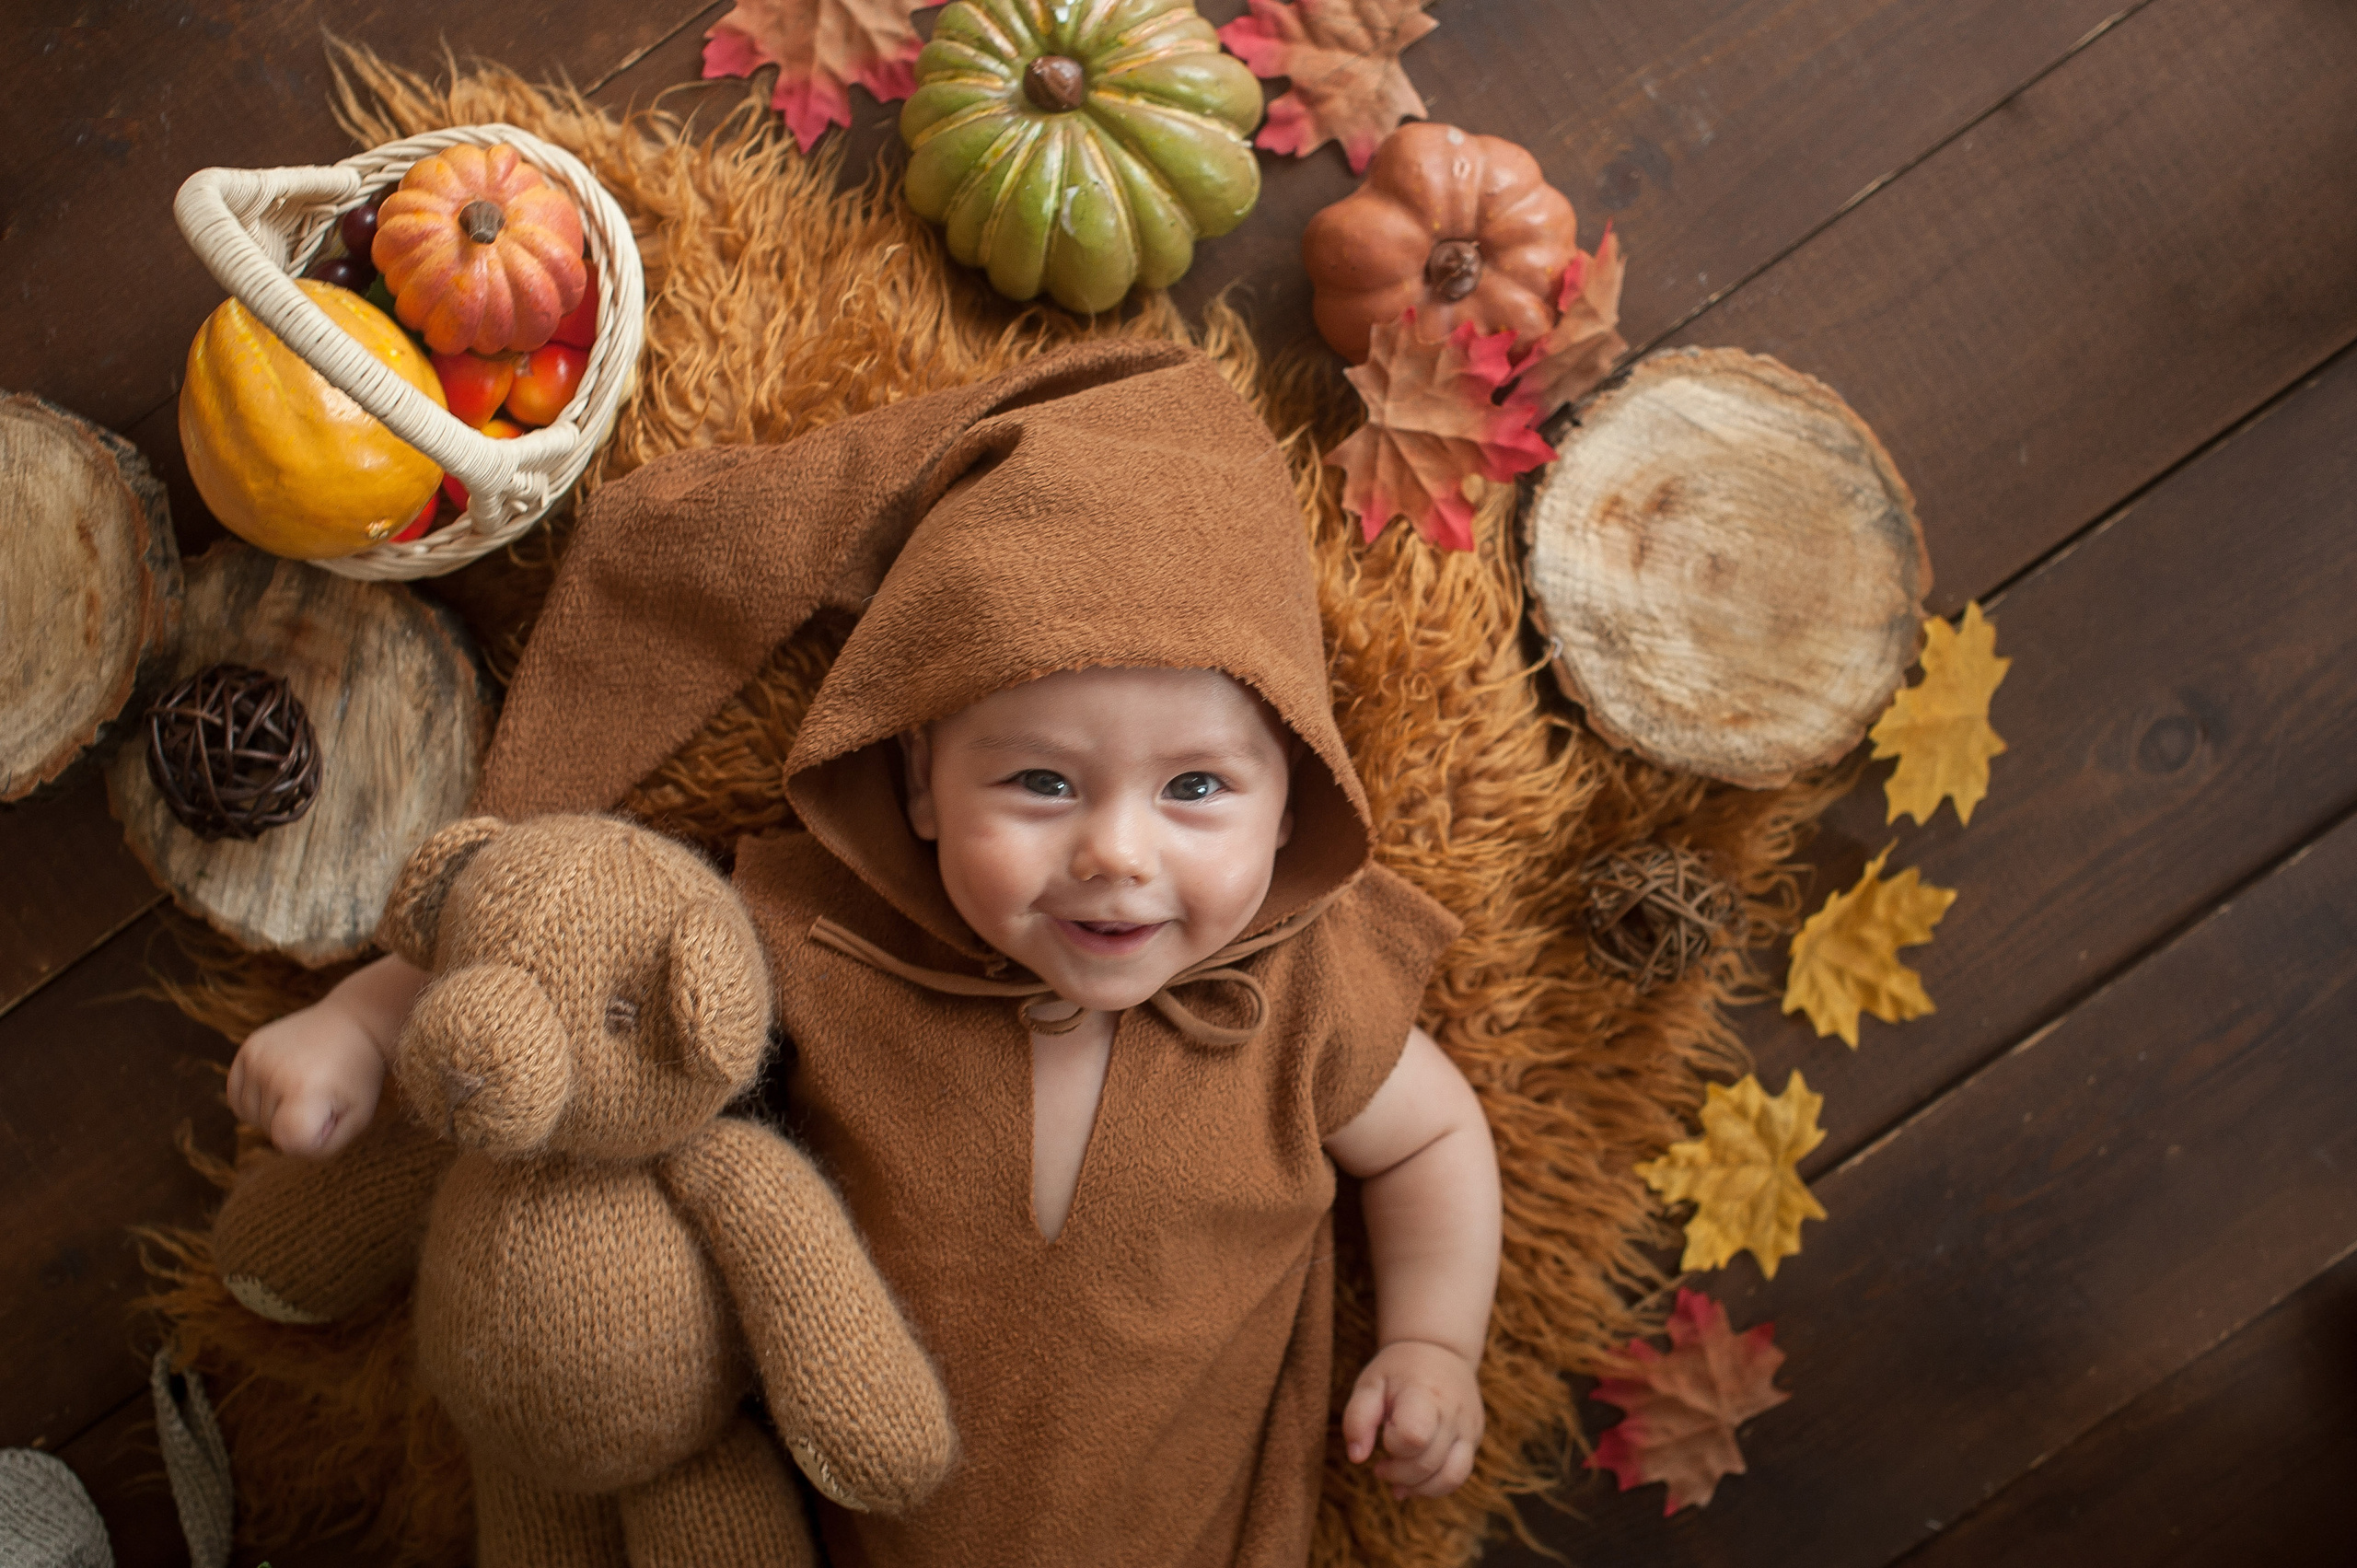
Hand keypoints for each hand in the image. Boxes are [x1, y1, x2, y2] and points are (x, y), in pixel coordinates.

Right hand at [225, 1000, 386, 1156]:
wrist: (354, 1022)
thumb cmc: (357, 1076)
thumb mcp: (358, 1117)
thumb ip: (324, 1147)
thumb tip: (285, 1145)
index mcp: (305, 1090)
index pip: (289, 1143)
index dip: (313, 1138)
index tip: (333, 1115)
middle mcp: (275, 1073)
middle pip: (270, 1130)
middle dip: (297, 1123)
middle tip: (324, 1092)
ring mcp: (258, 1058)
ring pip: (251, 1116)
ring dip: (275, 1112)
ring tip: (305, 1084)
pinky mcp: (248, 1048)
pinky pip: (237, 1096)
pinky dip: (255, 1100)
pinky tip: (281, 1083)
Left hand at [1342, 1339, 1483, 1499]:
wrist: (1440, 1350)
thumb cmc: (1399, 1371)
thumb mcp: (1370, 1383)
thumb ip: (1357, 1418)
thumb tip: (1357, 1458)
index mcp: (1424, 1393)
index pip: (1414, 1436)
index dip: (1393, 1444)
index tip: (1385, 1432)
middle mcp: (1453, 1413)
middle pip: (1428, 1463)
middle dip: (1398, 1474)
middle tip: (1381, 1466)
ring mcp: (1469, 1428)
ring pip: (1451, 1478)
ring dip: (1419, 1488)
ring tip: (1398, 1481)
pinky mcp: (1475, 1440)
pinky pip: (1459, 1475)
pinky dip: (1435, 1487)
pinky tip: (1415, 1482)